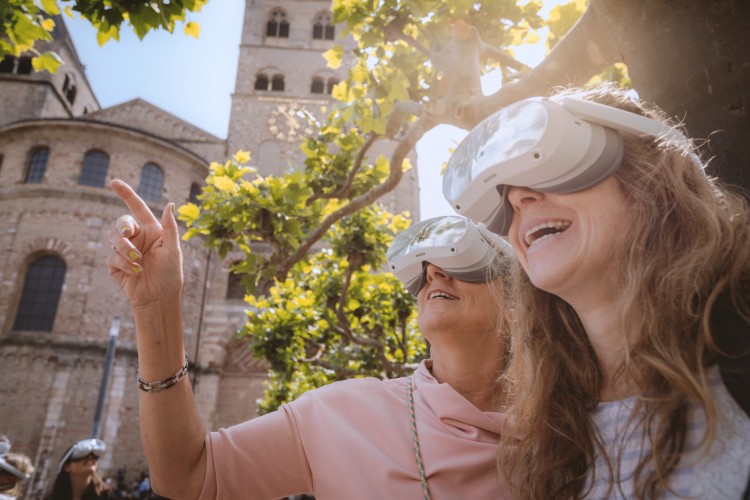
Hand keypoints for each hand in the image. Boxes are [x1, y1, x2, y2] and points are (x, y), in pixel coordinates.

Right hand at [107, 179, 182, 306]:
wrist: (158, 298)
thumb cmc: (170, 274)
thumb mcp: (173, 250)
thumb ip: (170, 227)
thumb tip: (169, 204)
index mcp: (151, 230)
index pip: (137, 208)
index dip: (126, 194)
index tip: (113, 182)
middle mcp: (137, 237)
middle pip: (121, 222)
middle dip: (123, 225)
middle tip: (129, 233)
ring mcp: (124, 250)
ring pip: (114, 238)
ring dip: (125, 249)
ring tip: (138, 261)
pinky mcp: (114, 263)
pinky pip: (112, 256)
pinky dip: (125, 263)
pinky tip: (136, 272)